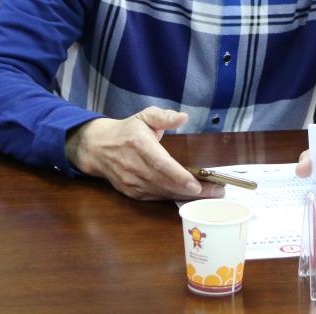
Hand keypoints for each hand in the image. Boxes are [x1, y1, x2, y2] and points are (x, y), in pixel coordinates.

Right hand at [65, 107, 224, 200]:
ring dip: (186, 196)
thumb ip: (164, 116)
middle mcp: (134, 166)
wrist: (98, 148)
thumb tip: (183, 117)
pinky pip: (156, 197)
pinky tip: (189, 196)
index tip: (197, 183)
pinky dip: (173, 198)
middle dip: (193, 190)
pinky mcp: (131, 192)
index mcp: (139, 144)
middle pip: (166, 183)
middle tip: (217, 191)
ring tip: (209, 195)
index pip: (161, 164)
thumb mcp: (145, 116)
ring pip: (162, 193)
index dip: (180, 176)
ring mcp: (131, 182)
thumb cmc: (127, 130)